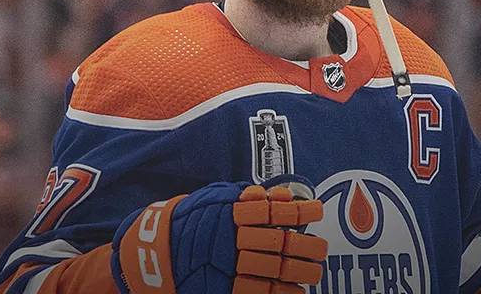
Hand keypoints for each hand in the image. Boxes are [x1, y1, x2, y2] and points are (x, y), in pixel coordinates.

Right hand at [113, 175, 327, 293]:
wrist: (159, 251)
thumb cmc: (195, 220)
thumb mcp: (218, 199)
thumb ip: (249, 197)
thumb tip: (283, 196)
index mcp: (231, 214)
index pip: (272, 210)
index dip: (298, 210)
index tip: (316, 210)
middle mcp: (231, 239)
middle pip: (277, 242)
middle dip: (305, 245)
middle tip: (321, 248)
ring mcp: (227, 266)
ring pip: (272, 269)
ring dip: (299, 271)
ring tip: (314, 272)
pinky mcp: (224, 288)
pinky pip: (259, 292)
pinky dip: (282, 293)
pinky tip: (296, 291)